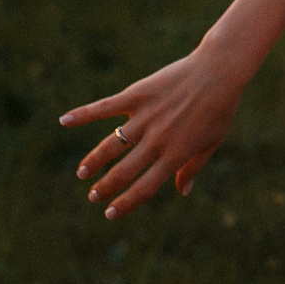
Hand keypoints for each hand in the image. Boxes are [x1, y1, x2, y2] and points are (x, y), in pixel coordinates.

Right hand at [61, 35, 260, 218]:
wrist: (219, 70)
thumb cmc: (220, 108)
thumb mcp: (212, 142)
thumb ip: (194, 167)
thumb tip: (182, 192)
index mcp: (176, 154)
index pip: (145, 187)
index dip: (126, 203)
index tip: (110, 213)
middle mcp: (158, 139)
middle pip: (124, 170)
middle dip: (106, 187)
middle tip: (93, 196)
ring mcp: (146, 117)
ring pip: (112, 145)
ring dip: (94, 161)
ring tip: (82, 174)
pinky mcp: (138, 95)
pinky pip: (105, 107)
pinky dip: (84, 114)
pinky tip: (64, 121)